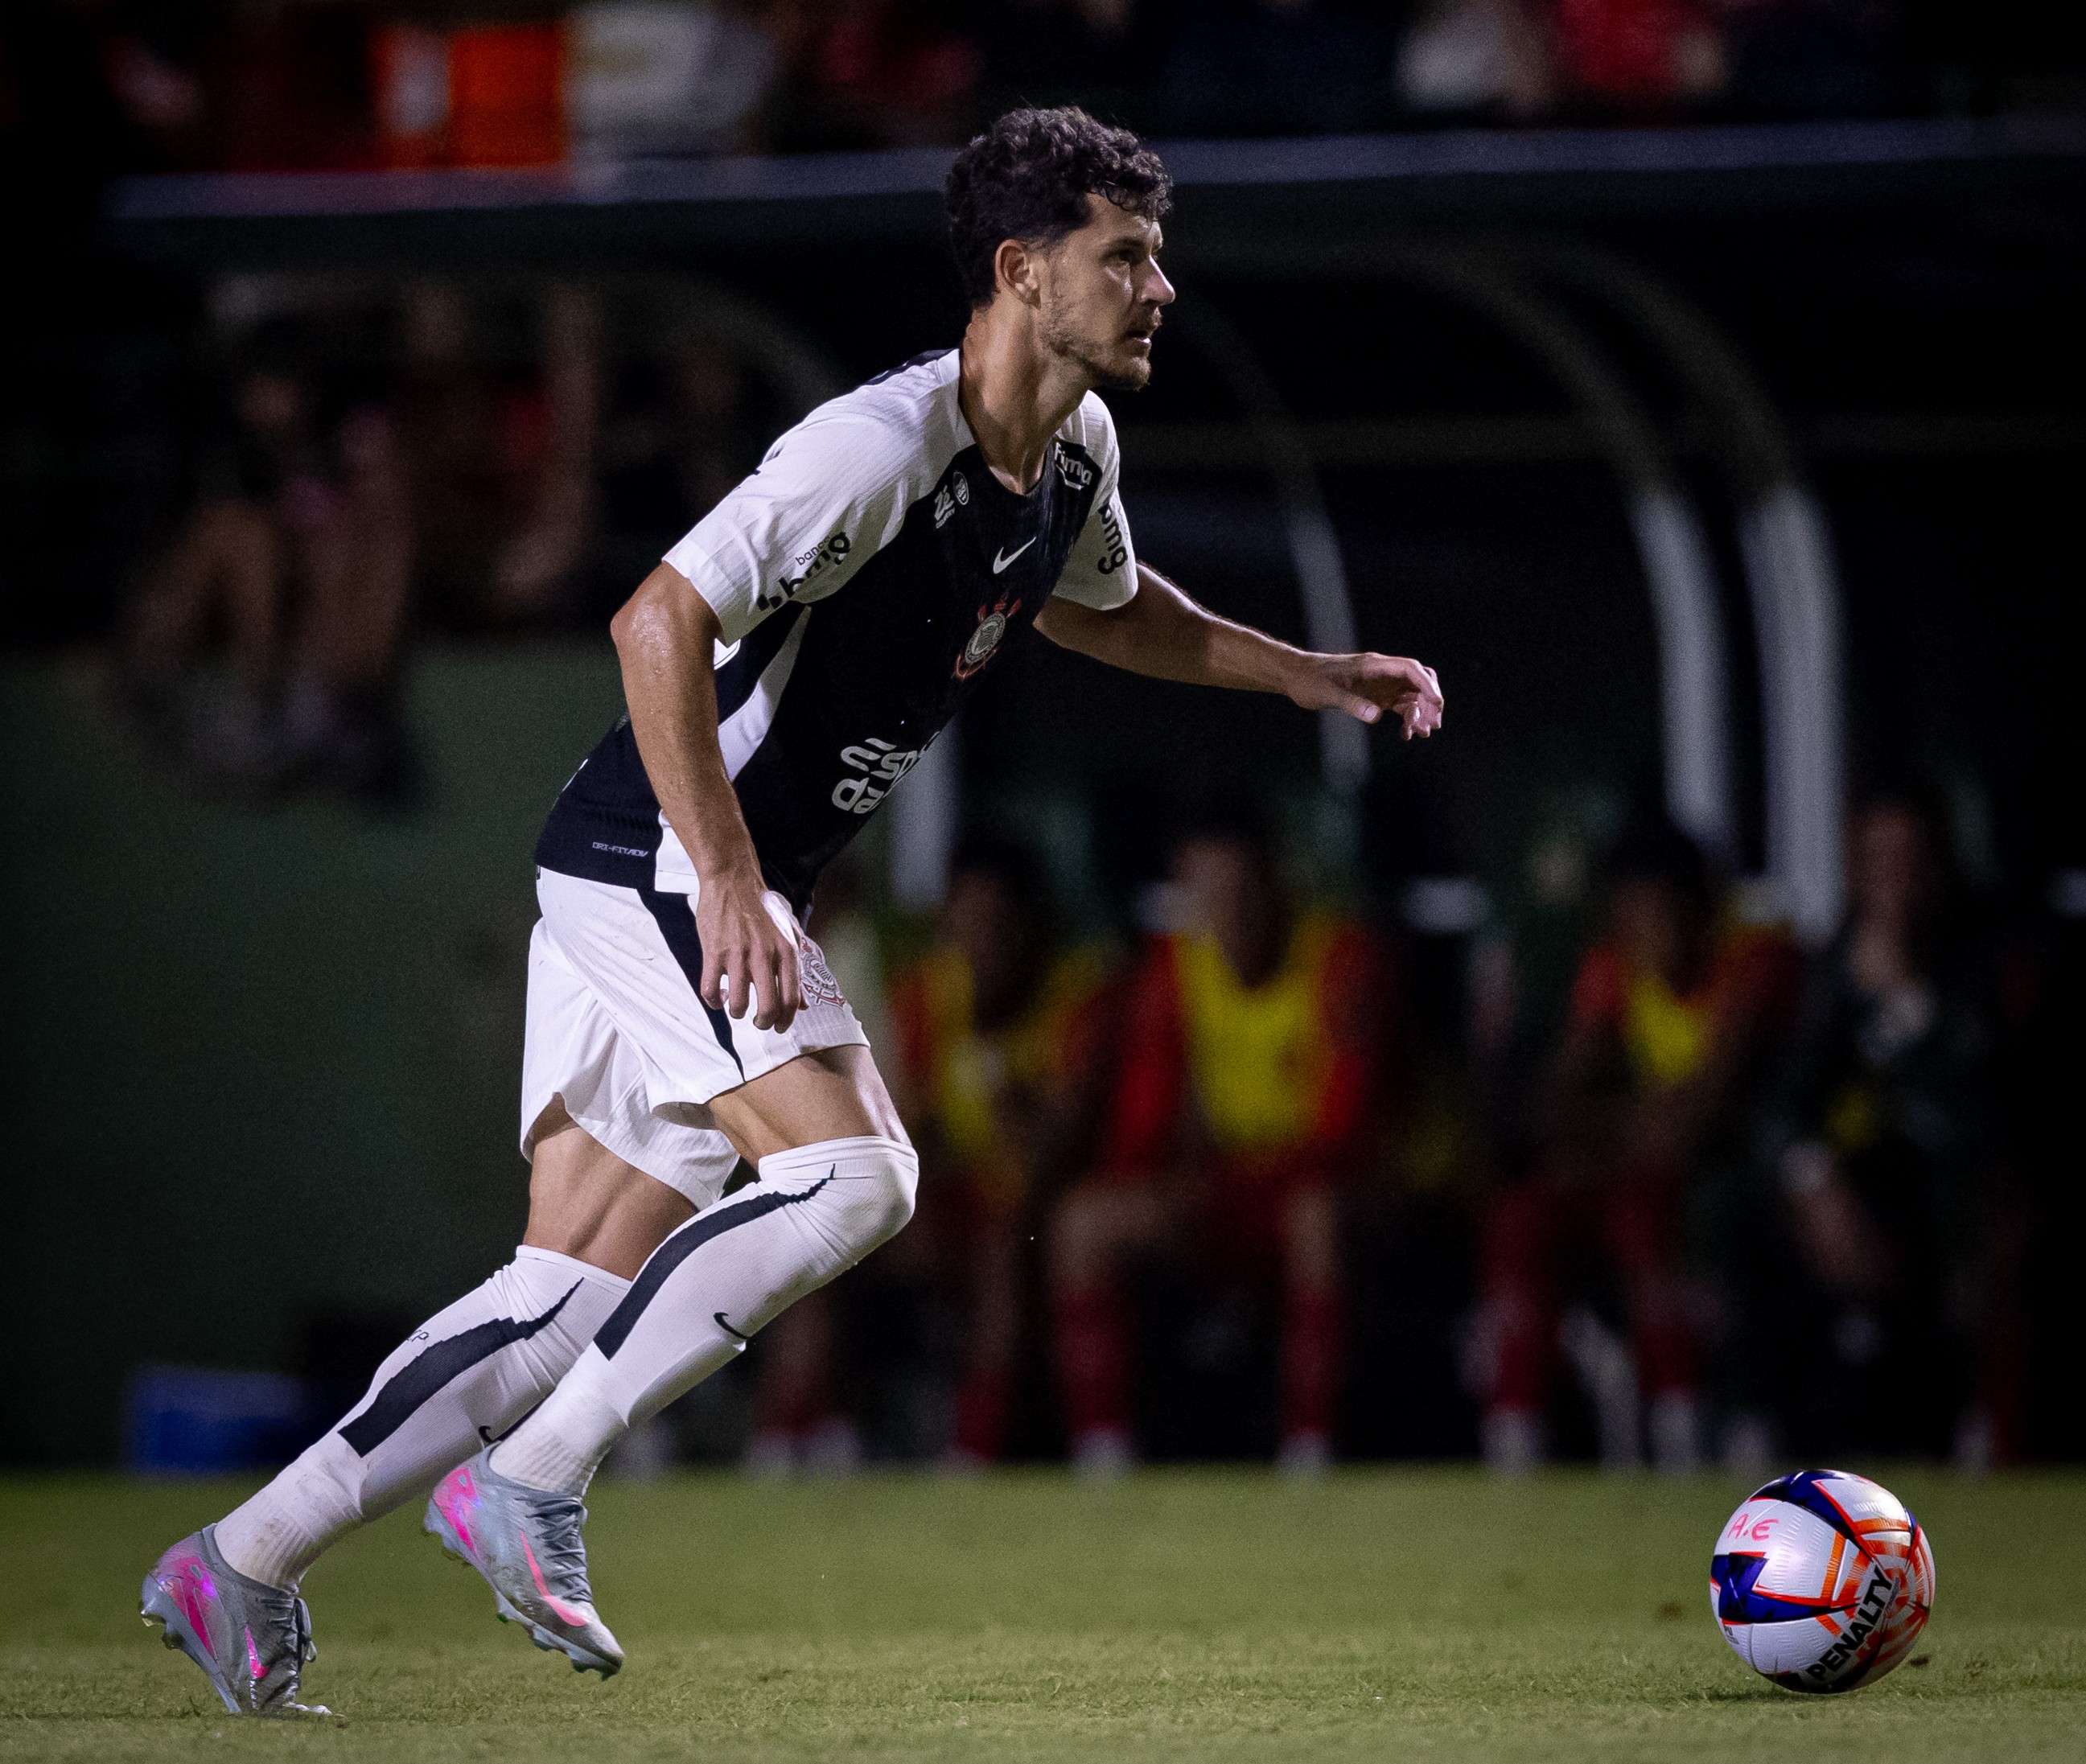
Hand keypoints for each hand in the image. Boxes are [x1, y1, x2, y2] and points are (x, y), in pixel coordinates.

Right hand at [693, 865, 804, 1032]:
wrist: (732, 880)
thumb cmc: (761, 909)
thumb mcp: (787, 936)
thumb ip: (796, 970)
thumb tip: (804, 1005)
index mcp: (786, 952)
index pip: (791, 999)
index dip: (785, 1020)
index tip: (779, 1027)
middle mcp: (764, 956)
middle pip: (767, 1007)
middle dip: (762, 1023)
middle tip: (758, 1022)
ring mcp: (738, 955)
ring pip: (738, 1003)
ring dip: (736, 1012)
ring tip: (736, 1007)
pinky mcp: (714, 952)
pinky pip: (710, 990)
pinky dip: (713, 1001)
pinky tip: (717, 997)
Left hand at [1288, 652, 1443, 739]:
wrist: (1295, 677)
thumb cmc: (1309, 681)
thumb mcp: (1327, 693)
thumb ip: (1352, 704)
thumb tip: (1376, 717)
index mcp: (1374, 665)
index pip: (1410, 669)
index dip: (1427, 685)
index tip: (1436, 703)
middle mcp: (1382, 672)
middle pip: (1418, 681)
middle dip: (1430, 701)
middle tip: (1432, 726)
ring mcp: (1380, 684)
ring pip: (1412, 695)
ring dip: (1421, 713)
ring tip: (1422, 734)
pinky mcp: (1375, 696)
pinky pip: (1400, 705)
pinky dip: (1408, 719)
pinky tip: (1407, 734)